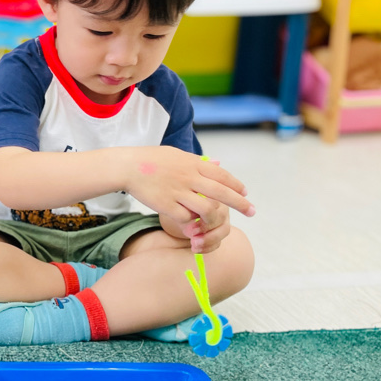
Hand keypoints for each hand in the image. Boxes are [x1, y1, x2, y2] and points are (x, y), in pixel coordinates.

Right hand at [125, 147, 254, 226]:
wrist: (127, 166)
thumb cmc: (151, 159)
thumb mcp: (176, 154)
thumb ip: (198, 161)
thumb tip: (218, 163)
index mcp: (192, 164)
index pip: (222, 175)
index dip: (236, 185)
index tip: (246, 193)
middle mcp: (189, 177)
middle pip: (222, 193)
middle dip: (240, 203)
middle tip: (252, 211)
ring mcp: (178, 192)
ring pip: (207, 209)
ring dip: (215, 218)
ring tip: (216, 223)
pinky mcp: (166, 205)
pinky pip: (187, 218)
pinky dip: (193, 223)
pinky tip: (193, 225)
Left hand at [161, 203, 229, 253]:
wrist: (175, 213)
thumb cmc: (177, 204)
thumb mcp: (177, 204)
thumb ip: (185, 209)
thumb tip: (189, 222)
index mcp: (210, 193)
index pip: (214, 203)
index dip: (204, 214)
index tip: (189, 223)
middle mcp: (220, 205)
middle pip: (221, 216)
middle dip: (206, 227)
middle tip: (189, 234)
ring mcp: (222, 219)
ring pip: (224, 230)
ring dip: (208, 240)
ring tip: (193, 245)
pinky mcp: (220, 231)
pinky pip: (219, 241)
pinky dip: (208, 247)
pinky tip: (195, 249)